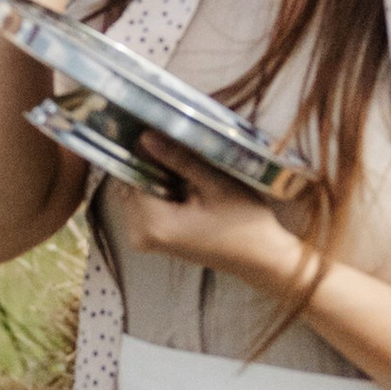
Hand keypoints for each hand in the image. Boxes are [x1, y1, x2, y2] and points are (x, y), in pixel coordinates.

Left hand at [112, 134, 308, 293]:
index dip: (143, 151)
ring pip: (136, 193)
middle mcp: (140, 235)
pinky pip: (145, 204)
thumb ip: (178, 159)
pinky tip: (183, 182)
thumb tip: (145, 136)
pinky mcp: (154, 239)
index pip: (131, 174)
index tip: (158, 130)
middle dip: (149, 163)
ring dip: (155, 175)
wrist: (261, 258)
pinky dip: (159, 189)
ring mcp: (145, 240)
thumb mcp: (215, 183)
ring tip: (184, 163)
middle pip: (129, 184)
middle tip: (175, 144)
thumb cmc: (245, 221)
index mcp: (153, 224)